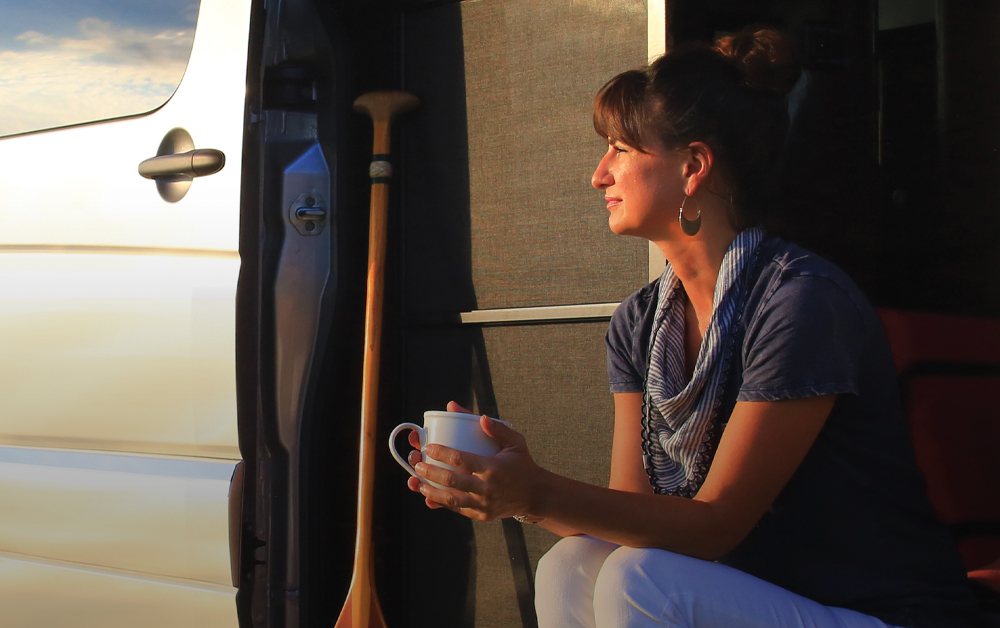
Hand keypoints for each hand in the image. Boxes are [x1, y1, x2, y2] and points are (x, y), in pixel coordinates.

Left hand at [406, 401, 541, 521]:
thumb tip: (479, 417)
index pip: (461, 460)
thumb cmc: (523, 464)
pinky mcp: (481, 515)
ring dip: (430, 491)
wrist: (536, 495)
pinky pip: (457, 510)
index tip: (429, 446)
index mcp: (493, 468)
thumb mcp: (515, 442)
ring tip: (416, 482)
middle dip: (429, 472)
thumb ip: (498, 428)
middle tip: (417, 463)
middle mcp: (487, 488)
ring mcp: (483, 505)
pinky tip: (428, 497)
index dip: (442, 453)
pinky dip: (441, 503)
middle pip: (451, 481)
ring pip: (450, 499)